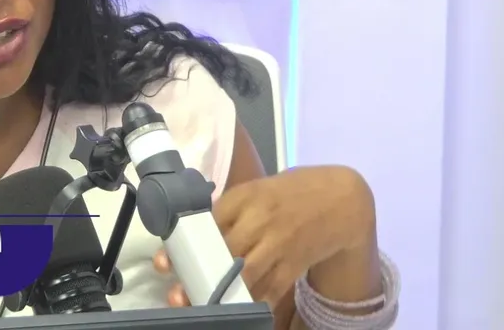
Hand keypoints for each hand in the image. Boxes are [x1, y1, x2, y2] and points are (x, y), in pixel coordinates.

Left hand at [154, 166, 374, 306]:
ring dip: (221, 294)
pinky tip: (234, 313)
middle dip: (199, 273)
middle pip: (225, 251)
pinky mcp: (294, 266)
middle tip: (177, 292)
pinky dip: (253, 303)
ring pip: (246, 275)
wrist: (338, 201)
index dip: (185, 243)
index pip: (209, 222)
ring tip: (198, 306)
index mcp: (245, 198)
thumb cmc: (286, 194)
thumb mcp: (253, 191)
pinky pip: (271, 290)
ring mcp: (279, 246)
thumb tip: (189, 231)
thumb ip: (225, 211)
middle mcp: (261, 221)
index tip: (165, 261)